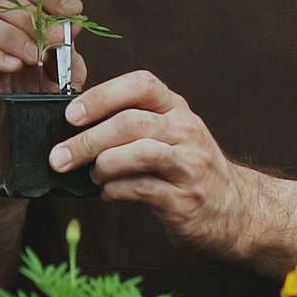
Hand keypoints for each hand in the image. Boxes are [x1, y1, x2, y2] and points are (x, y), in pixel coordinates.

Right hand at [0, 0, 78, 175]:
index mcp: (11, 24)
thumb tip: (72, 30)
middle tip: (55, 40)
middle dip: (31, 17)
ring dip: (9, 34)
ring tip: (31, 58)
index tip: (74, 10)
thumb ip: (67, 58)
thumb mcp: (57, 83)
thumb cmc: (26, 108)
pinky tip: (12, 67)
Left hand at [52, 70, 295, 267]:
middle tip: (58, 156)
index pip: (142, 85)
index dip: (102, 96)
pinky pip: (142, 189)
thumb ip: (133, 124)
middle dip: (87, 140)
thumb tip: (76, 126)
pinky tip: (108, 193)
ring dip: (102, 165)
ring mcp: (189, 165)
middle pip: (131, 123)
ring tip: (92, 174)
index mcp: (177, 110)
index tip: (71, 114)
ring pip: (138, 153)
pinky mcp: (185, 199)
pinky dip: (115, 191)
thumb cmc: (190, 170)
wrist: (238, 212)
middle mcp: (186, 132)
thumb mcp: (171, 135)